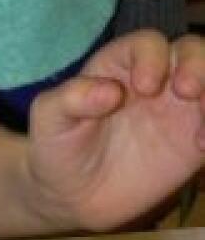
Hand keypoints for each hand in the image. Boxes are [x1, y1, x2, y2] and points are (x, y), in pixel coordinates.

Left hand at [26, 31, 204, 231]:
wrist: (73, 196)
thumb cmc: (57, 146)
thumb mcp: (49, 121)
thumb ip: (70, 99)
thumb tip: (108, 90)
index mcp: (120, 66)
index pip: (147, 44)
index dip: (151, 57)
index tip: (144, 87)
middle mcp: (157, 79)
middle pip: (191, 52)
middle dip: (197, 64)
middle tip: (186, 92)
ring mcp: (179, 110)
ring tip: (201, 133)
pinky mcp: (194, 142)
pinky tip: (202, 150)